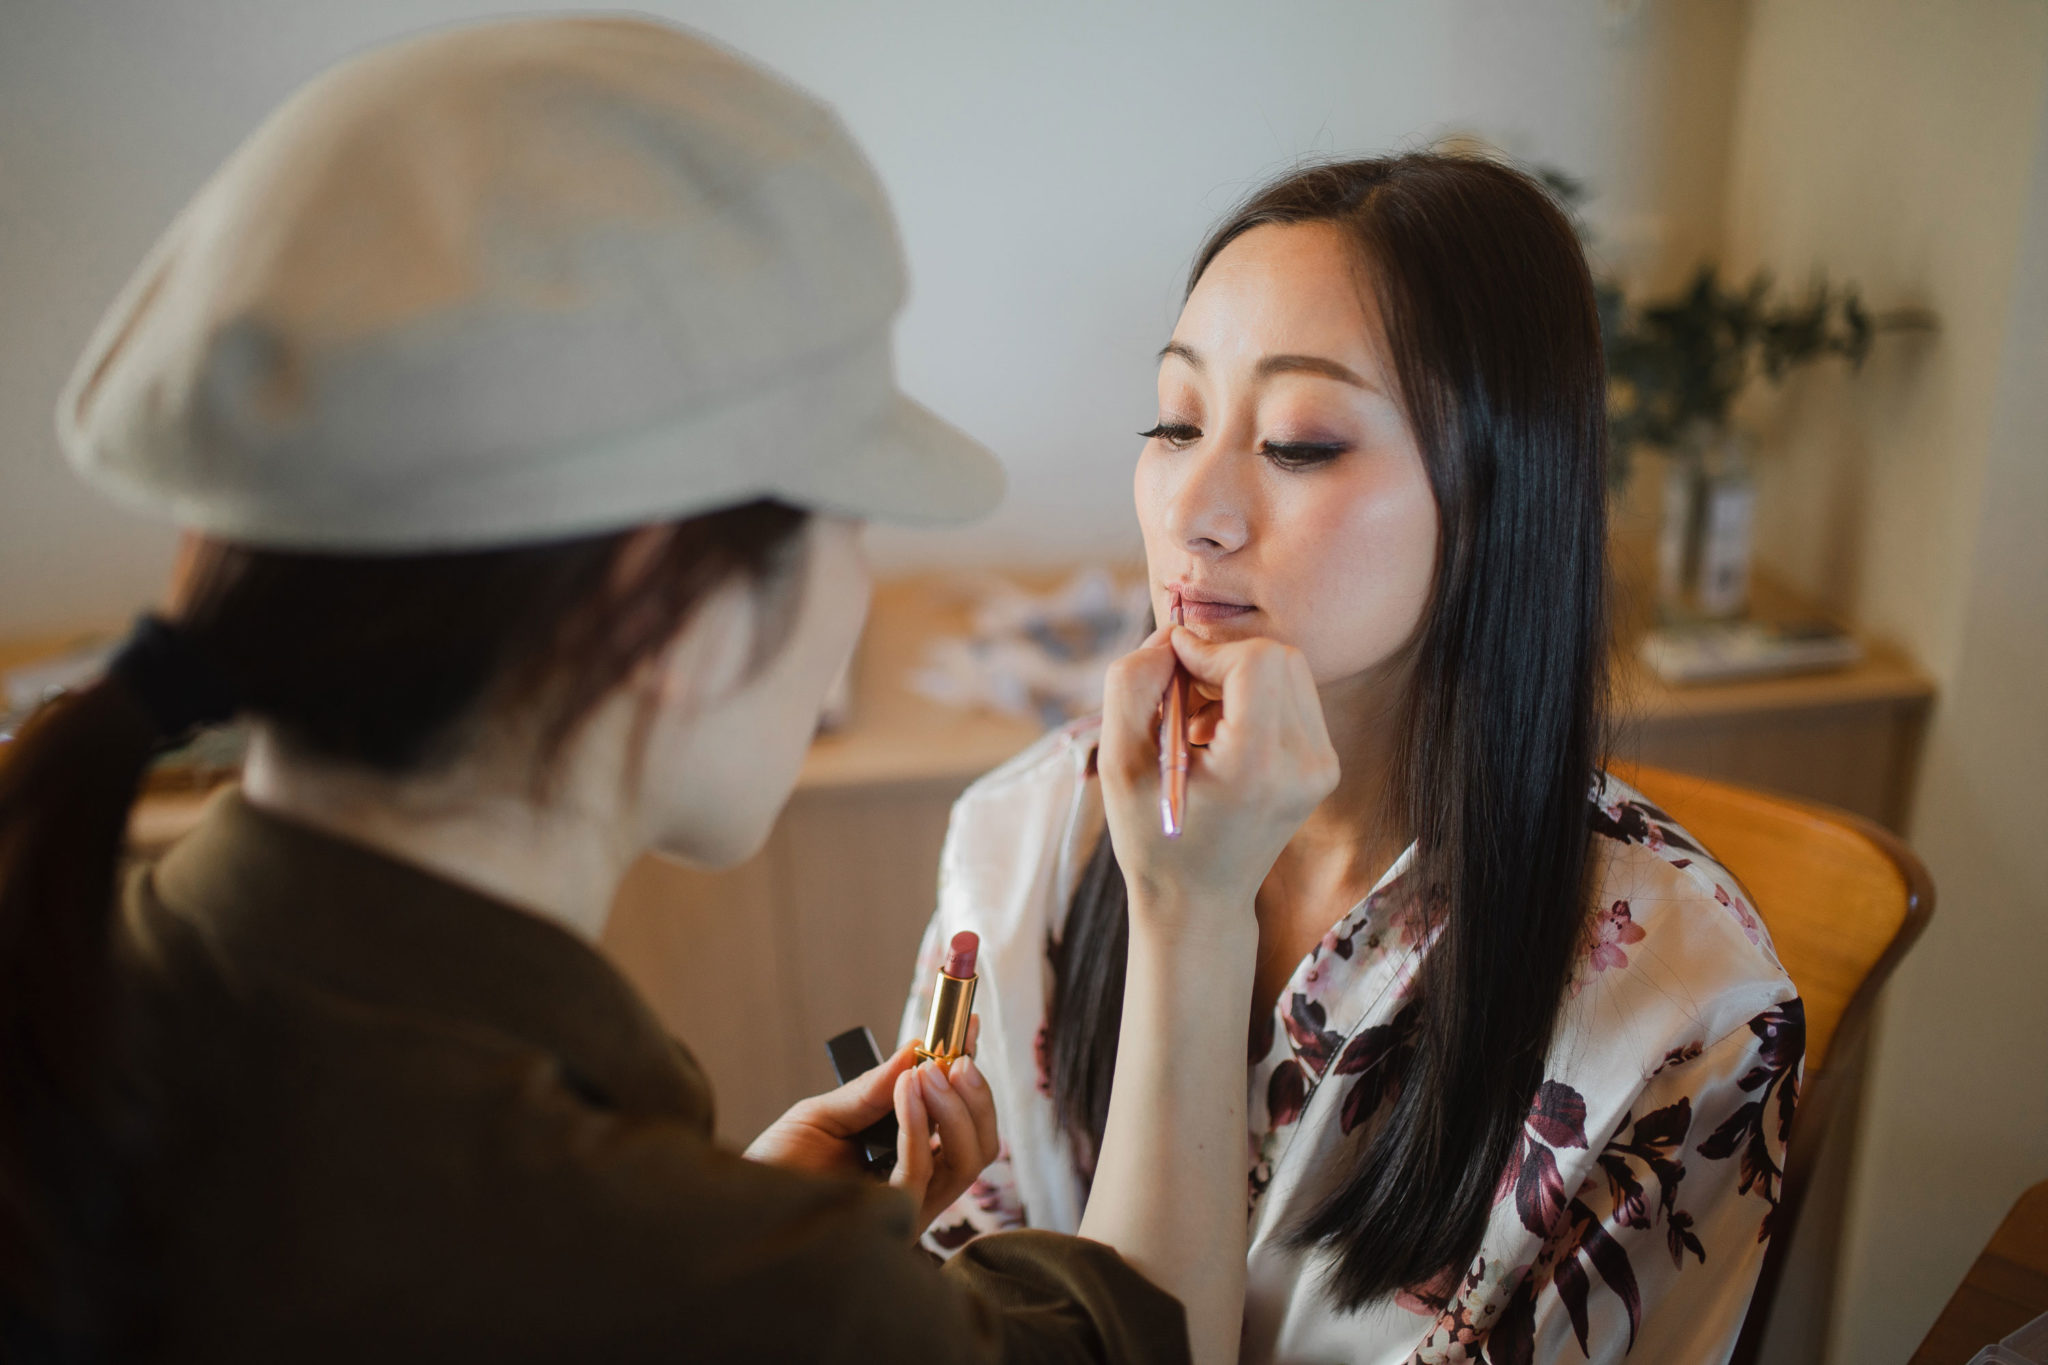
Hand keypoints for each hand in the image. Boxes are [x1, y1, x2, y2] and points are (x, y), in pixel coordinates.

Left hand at [743, 1020, 998, 1239]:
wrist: (736, 1206)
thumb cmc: (776, 1167)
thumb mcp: (825, 1114)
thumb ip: (871, 1089)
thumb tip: (916, 1048)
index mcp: (908, 1161)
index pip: (958, 1122)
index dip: (970, 1077)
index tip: (970, 1026)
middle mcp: (917, 1186)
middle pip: (979, 1146)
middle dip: (975, 1096)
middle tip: (957, 1057)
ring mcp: (906, 1206)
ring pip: (965, 1160)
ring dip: (954, 1107)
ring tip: (931, 1070)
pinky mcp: (888, 1220)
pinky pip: (921, 1171)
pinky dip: (919, 1125)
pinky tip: (906, 1090)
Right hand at [1098, 625, 1338, 938]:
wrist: (1198, 900)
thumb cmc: (1152, 836)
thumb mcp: (1117, 761)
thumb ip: (1133, 683)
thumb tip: (1172, 635)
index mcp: (1257, 765)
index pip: (1255, 660)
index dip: (1207, 646)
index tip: (1169, 664)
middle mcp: (1304, 763)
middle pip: (1278, 655)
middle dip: (1222, 658)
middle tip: (1180, 694)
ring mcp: (1321, 766)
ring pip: (1288, 669)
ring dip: (1237, 675)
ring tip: (1196, 719)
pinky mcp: (1323, 765)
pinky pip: (1293, 695)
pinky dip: (1253, 697)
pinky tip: (1218, 733)